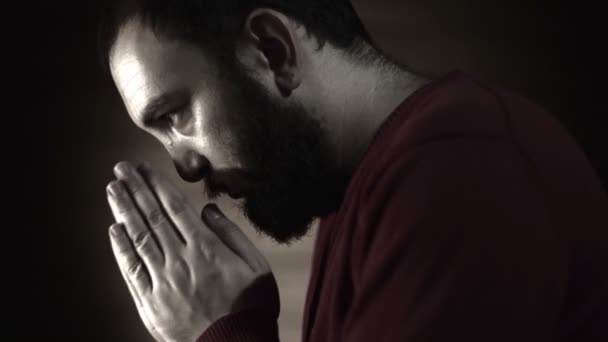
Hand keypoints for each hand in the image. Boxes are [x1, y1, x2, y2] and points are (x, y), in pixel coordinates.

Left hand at [106, 161, 272, 341]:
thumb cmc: (251, 305)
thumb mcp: (257, 265)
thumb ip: (232, 235)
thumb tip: (208, 209)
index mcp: (206, 249)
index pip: (175, 208)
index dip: (157, 185)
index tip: (143, 168)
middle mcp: (180, 260)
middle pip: (152, 218)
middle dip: (135, 190)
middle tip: (120, 168)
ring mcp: (163, 282)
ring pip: (139, 239)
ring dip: (123, 211)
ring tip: (112, 189)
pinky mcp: (151, 303)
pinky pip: (132, 270)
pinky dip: (121, 249)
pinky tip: (114, 230)